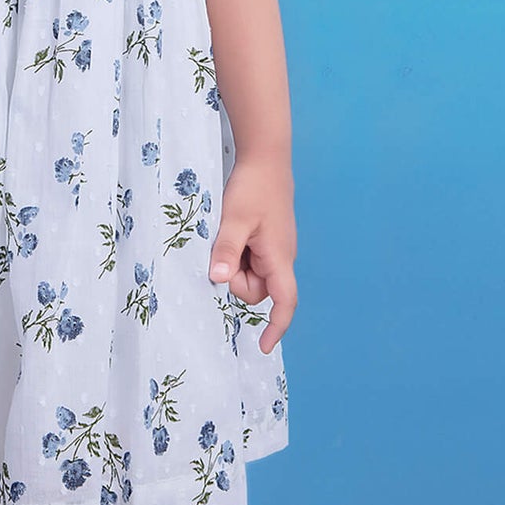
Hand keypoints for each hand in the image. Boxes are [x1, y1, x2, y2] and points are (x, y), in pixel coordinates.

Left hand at [207, 152, 296, 353]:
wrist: (265, 158)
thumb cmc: (253, 187)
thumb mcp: (234, 218)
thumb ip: (227, 250)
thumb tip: (220, 280)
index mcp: (279, 257)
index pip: (284, 302)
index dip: (276, 327)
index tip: (263, 347)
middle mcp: (280, 257)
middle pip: (259, 290)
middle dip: (237, 281)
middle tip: (223, 251)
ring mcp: (274, 248)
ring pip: (252, 274)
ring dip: (235, 264)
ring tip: (227, 234)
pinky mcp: (266, 239)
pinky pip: (250, 259)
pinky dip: (237, 253)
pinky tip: (230, 232)